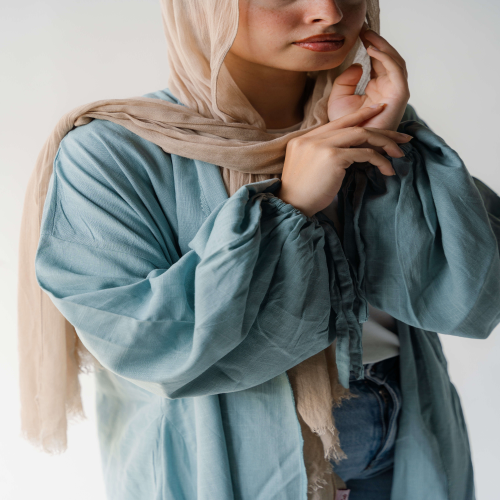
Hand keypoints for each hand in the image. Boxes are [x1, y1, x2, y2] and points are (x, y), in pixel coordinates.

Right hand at [276, 105, 412, 217]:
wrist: (292, 207)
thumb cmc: (303, 194)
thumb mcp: (309, 168)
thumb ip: (322, 154)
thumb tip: (349, 151)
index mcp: (304, 139)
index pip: (338, 122)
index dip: (361, 115)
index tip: (380, 111)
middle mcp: (311, 138)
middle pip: (354, 126)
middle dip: (382, 130)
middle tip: (402, 137)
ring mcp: (321, 145)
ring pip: (362, 135)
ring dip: (385, 143)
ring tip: (399, 153)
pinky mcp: (332, 157)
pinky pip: (364, 153)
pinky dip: (380, 160)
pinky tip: (387, 169)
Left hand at [327, 22, 409, 133]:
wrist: (350, 146)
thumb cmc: (345, 128)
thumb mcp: (339, 99)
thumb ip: (345, 81)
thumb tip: (357, 65)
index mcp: (377, 89)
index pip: (378, 61)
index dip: (371, 45)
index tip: (360, 32)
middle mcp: (389, 89)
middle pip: (389, 58)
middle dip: (378, 42)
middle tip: (365, 29)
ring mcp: (395, 93)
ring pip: (395, 62)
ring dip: (382, 46)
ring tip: (368, 36)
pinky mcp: (399, 97)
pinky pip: (396, 72)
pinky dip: (386, 58)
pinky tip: (372, 50)